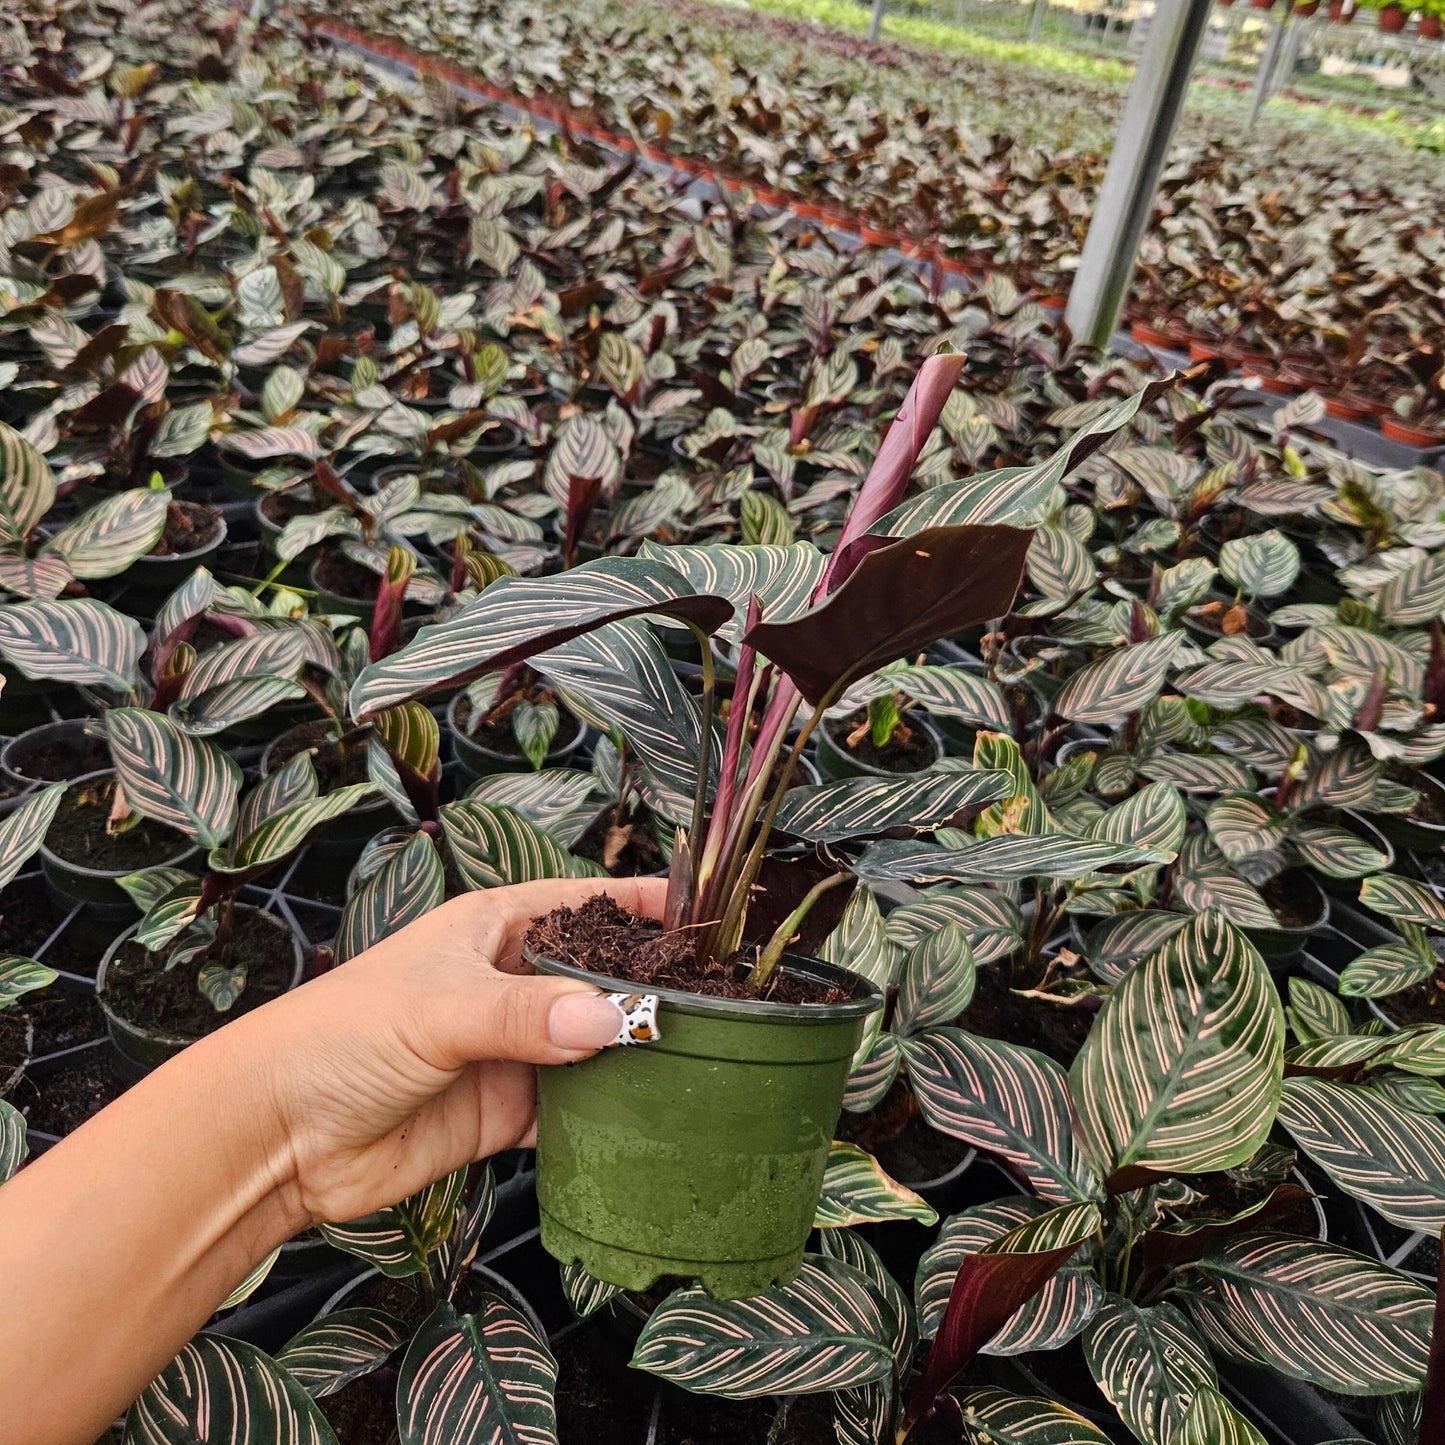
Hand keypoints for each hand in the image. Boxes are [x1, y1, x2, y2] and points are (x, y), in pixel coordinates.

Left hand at [218, 876, 665, 1231]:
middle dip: (652, 988)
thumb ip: (525, 1015)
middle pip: (599, 979)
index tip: (705, 917)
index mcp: (494, 930)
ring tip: (706, 1061)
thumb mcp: (439, 1008)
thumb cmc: (343, 1035)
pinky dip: (608, 1116)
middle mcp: (510, 985)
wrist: (280, 1135)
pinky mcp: (505, 1114)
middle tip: (724, 1001)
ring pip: (594, 1047)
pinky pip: (573, 1112)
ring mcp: (510, 1051)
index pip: (584, 904)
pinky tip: (649, 1120)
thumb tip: (617, 1019)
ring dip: (635, 1056)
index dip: (641, 906)